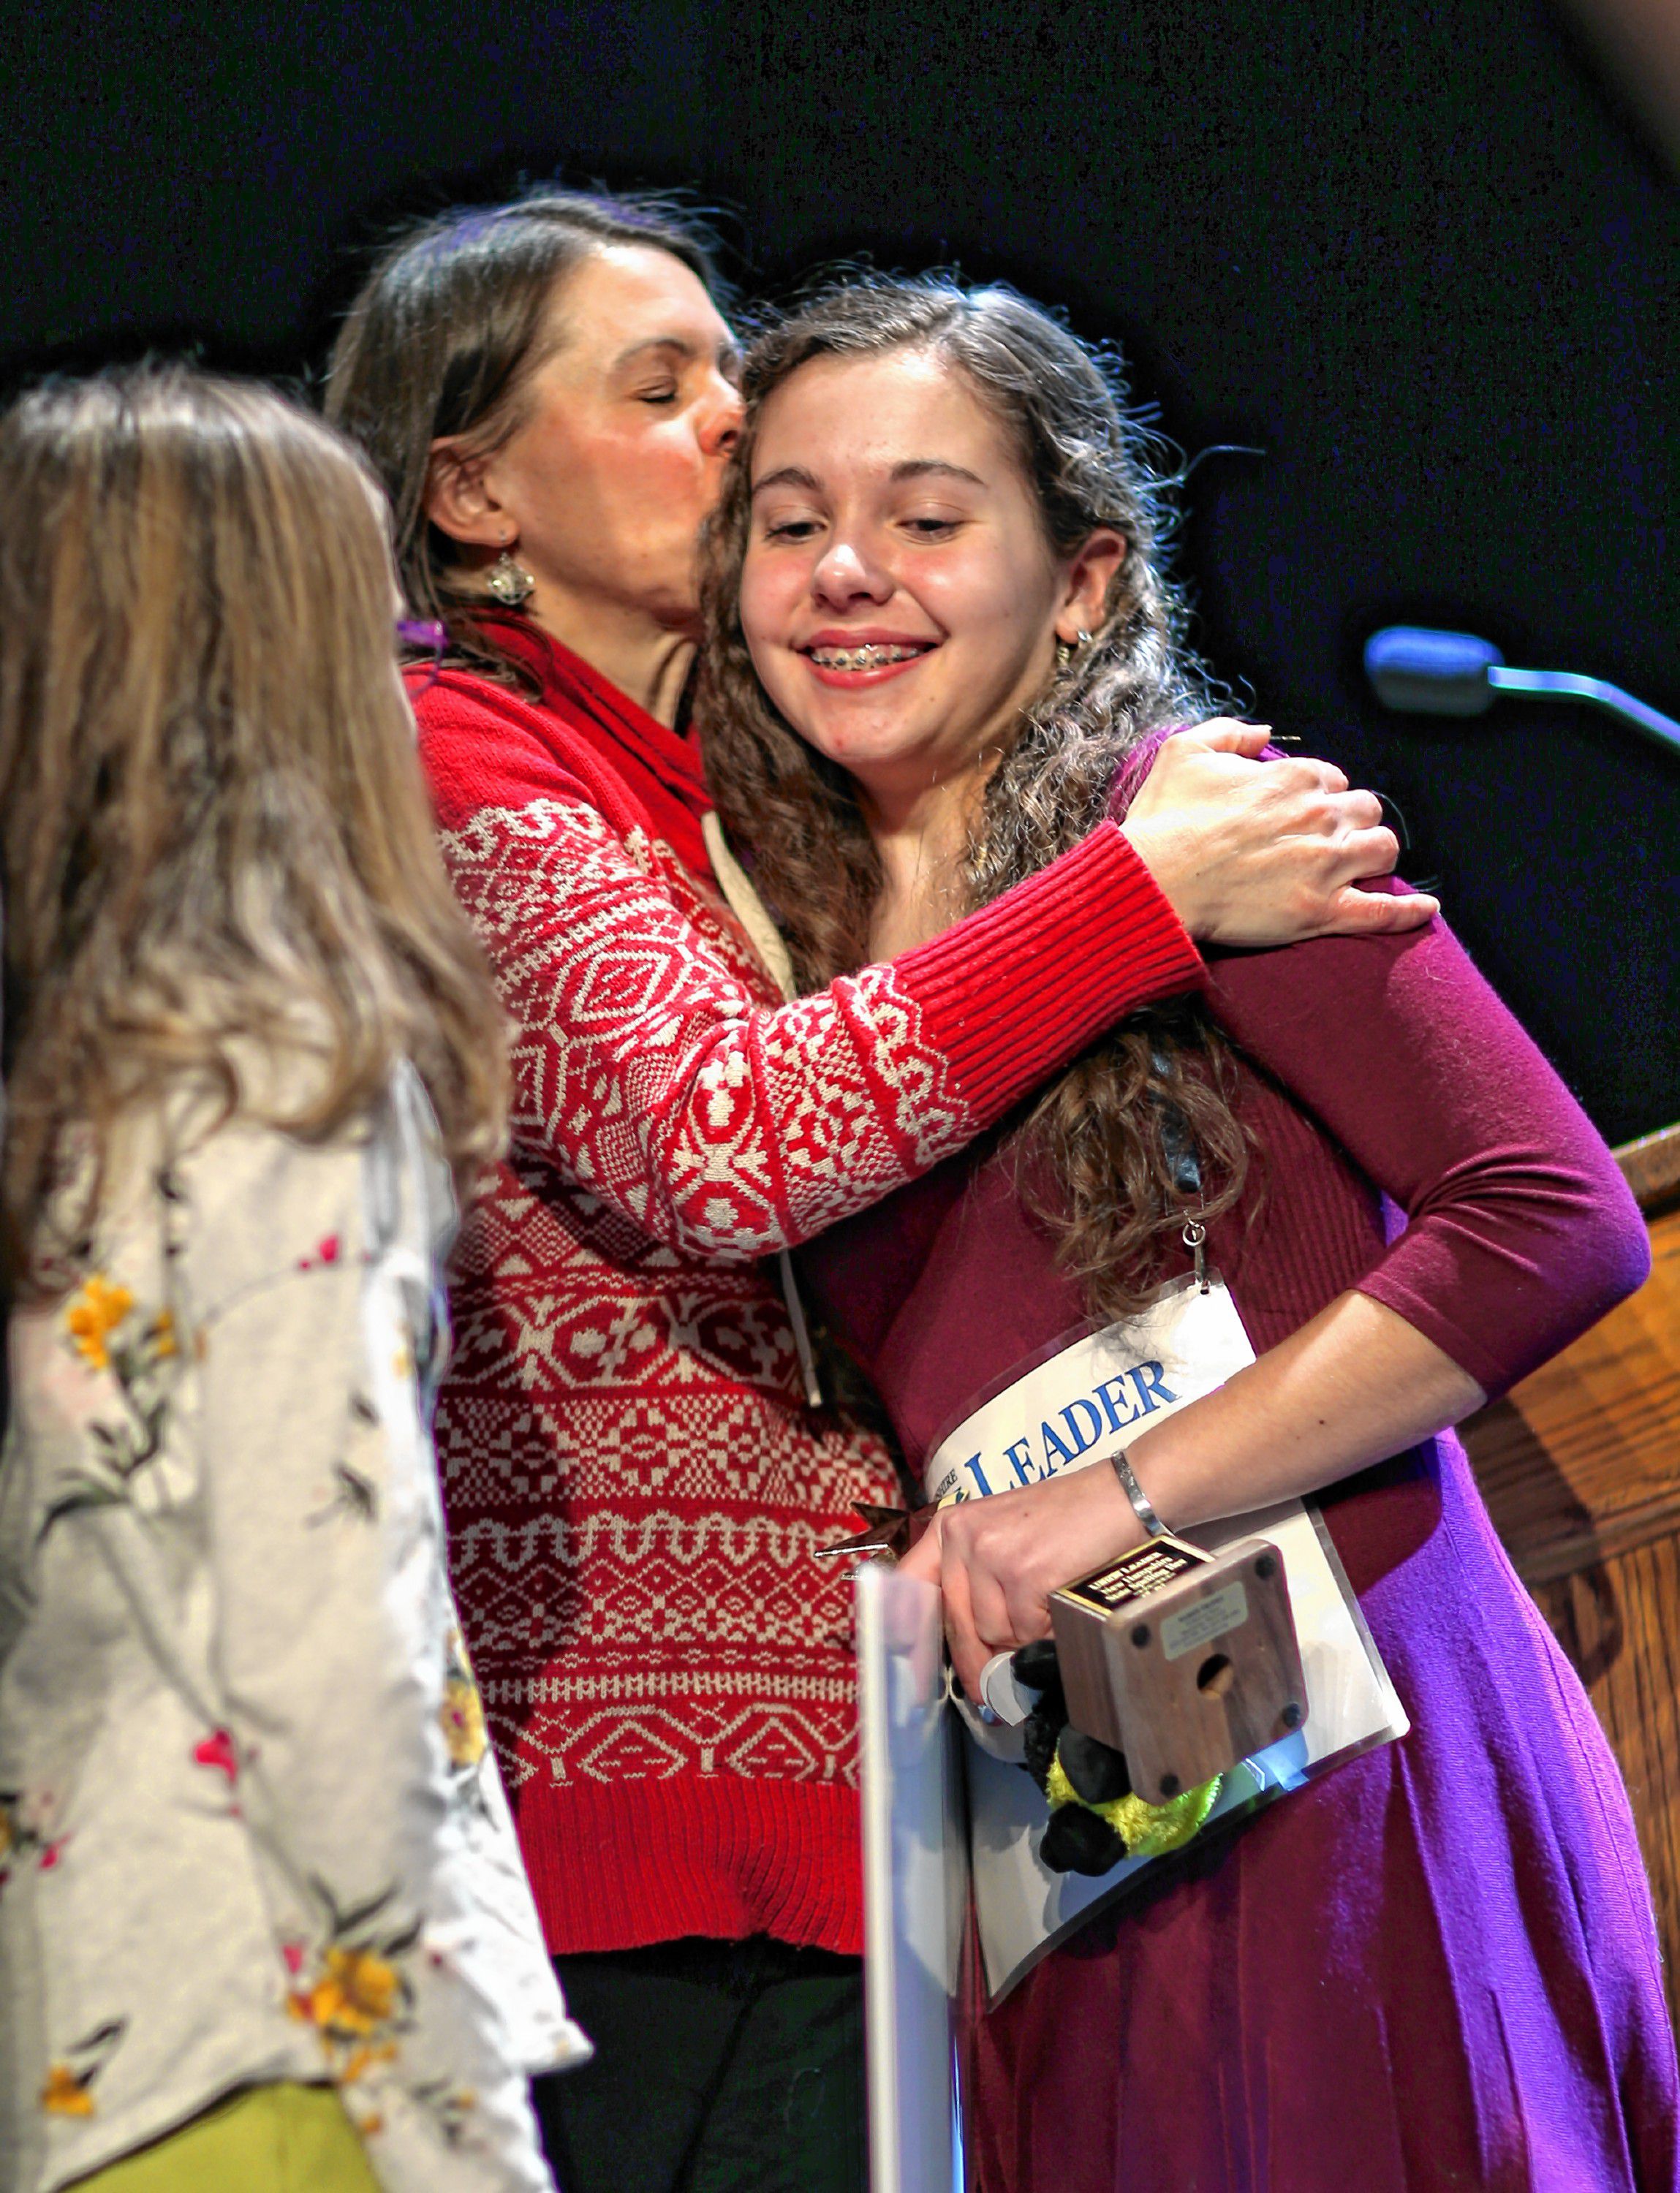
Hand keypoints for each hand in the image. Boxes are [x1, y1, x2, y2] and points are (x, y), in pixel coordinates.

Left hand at [897, 1464, 1141, 1698]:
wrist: (1121, 1497)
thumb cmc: (1069, 1521)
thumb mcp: (1005, 1536)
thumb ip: (976, 1581)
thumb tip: (966, 1652)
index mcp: (951, 1527)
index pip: (910, 1584)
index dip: (906, 1632)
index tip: (909, 1672)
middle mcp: (963, 1538)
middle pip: (958, 1625)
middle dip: (978, 1662)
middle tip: (990, 1693)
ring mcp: (992, 1554)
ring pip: (993, 1634)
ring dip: (1022, 1639)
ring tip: (1047, 1609)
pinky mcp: (1024, 1575)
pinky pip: (1026, 1633)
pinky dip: (1046, 1632)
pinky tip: (1060, 1604)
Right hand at [1121, 720, 1438, 946]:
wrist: (1152, 882)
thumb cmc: (1163, 820)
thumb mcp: (1184, 752)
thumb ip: (1229, 732)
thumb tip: (1263, 734)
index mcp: (1294, 777)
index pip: (1333, 779)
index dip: (1319, 796)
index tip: (1299, 813)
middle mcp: (1319, 816)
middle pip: (1367, 811)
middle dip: (1352, 822)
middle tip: (1327, 840)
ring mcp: (1325, 866)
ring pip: (1383, 851)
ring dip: (1373, 856)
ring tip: (1357, 867)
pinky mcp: (1321, 912)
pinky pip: (1383, 912)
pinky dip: (1408, 912)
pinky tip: (1426, 910)